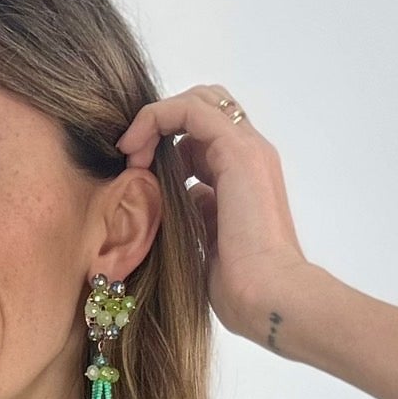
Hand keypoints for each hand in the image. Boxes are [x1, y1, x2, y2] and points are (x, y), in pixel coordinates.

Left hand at [116, 84, 317, 341]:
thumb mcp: (207, 243)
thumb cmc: (239, 287)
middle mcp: (248, 156)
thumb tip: (179, 200)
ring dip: (155, 121)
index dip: (165, 142)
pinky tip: (134, 151)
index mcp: (243, 178)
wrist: (267, 297)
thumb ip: (196, 214)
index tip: (134, 172)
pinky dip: (156, 118)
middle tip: (131, 158)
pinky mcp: (237, 151)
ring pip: (197, 101)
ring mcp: (246, 150)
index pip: (202, 136)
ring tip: (130, 156)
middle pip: (202, 109)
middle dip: (161, 123)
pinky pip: (189, 110)